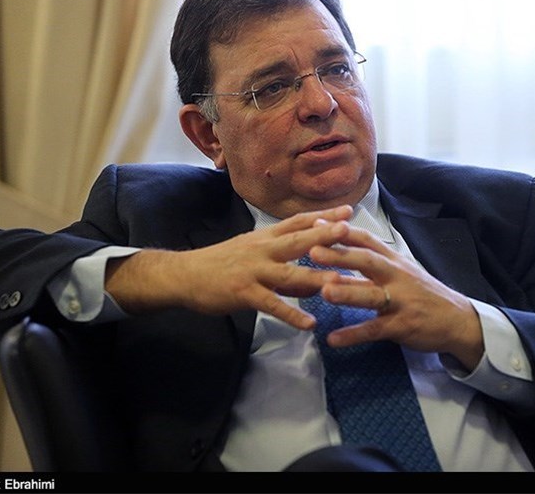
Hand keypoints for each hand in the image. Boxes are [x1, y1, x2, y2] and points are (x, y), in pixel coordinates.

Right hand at [105, 205, 353, 329]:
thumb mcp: (251, 252)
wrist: (184, 274)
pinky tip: (309, 324)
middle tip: (349, 229)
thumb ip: (282, 260)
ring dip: (315, 277)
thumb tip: (312, 275)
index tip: (347, 211)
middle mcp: (262, 250)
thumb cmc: (221, 263)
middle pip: (298, 240)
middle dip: (324, 234)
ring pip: (290, 274)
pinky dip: (291, 315)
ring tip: (340, 281)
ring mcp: (253, 271)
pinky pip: (272, 305)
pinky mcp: (244, 293)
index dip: (323, 216)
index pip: (298, 222)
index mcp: (265, 238)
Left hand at [306, 224, 484, 369]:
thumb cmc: (421, 293)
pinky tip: (333, 339)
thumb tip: (338, 250)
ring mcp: (400, 301)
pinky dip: (353, 335)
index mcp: (394, 261)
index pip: (367, 241)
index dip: (343, 232)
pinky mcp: (402, 326)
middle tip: (313, 252)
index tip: (317, 225)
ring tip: (324, 291)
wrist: (457, 320)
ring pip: (371, 295)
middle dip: (340, 256)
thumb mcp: (400, 272)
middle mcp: (397, 276)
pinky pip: (374, 330)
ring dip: (347, 292)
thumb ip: (370, 264)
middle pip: (367, 261)